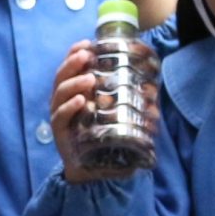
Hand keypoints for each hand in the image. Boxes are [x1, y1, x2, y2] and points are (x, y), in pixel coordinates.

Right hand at [47, 35, 157, 180]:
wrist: (92, 171)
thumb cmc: (104, 139)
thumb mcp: (116, 117)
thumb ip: (129, 102)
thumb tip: (155, 88)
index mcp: (74, 93)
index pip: (70, 68)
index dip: (75, 53)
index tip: (87, 43)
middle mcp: (64, 102)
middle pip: (61, 77)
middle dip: (72, 63)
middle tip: (86, 55)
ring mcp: (60, 117)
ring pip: (59, 94)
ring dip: (73, 83)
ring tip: (89, 78)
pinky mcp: (60, 134)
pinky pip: (60, 117)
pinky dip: (69, 107)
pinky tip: (81, 101)